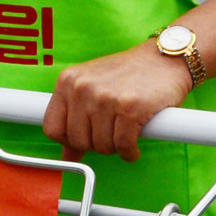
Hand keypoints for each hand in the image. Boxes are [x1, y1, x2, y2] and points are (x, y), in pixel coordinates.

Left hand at [43, 40, 194, 161]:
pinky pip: (124, 147)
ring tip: (123, 135)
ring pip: (101, 146)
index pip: (52, 128)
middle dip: (95, 146)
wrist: (163, 59)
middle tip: (110, 137)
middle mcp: (82, 88)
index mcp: (67, 81)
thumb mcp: (92, 88)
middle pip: (78, 141)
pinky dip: (130, 153)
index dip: (68, 141)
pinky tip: (133, 147)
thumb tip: (67, 156)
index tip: (84, 141)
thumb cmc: (127, 74)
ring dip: (115, 149)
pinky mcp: (131, 109)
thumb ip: (75, 118)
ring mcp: (105, 98)